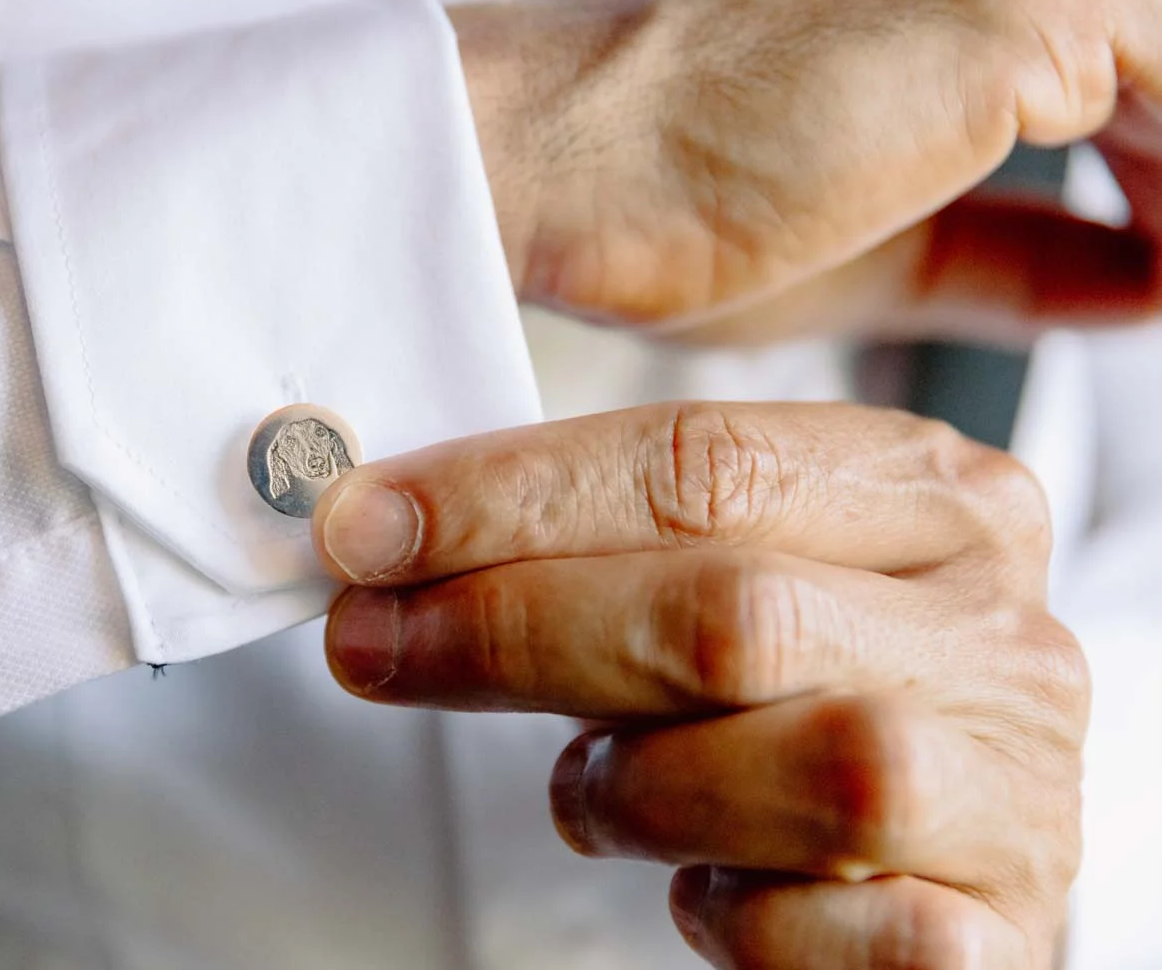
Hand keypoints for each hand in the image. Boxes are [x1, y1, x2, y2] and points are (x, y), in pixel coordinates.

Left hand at [313, 403, 1085, 967]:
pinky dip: (733, 916)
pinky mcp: (999, 935)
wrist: (924, 845)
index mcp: (932, 499)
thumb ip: (597, 542)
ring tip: (584, 788)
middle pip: (732, 611)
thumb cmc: (793, 692)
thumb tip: (385, 536)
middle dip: (515, 630)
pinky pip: (841, 934)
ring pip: (808, 770)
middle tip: (372, 642)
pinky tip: (699, 887)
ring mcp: (1015, 786)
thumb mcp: (717, 575)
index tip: (368, 526)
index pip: (706, 462)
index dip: (514, 495)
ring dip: (635, 786)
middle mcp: (994, 629)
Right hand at [454, 0, 1161, 343]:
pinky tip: (1161, 287)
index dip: (1157, 188)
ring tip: (1161, 297)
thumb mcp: (878, 247)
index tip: (1152, 270)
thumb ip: (1019, 253)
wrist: (544, 155)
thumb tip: (1142, 282)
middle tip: (1161, 293)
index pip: (1122, 74)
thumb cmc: (654, 196)